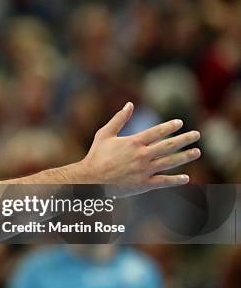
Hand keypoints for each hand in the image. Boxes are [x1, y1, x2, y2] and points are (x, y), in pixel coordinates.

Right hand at [80, 102, 200, 193]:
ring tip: (196, 152)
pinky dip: (175, 180)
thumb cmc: (96, 155)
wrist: (90, 178)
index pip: (157, 132)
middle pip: (168, 145)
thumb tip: (129, 104)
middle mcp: (142, 155)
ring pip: (169, 162)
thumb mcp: (105, 134)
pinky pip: (162, 182)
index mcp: (133, 142)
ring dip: (184, 157)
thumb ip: (119, 119)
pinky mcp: (142, 183)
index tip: (180, 123)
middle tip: (196, 135)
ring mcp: (144, 170)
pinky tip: (186, 178)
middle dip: (184, 139)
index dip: (170, 126)